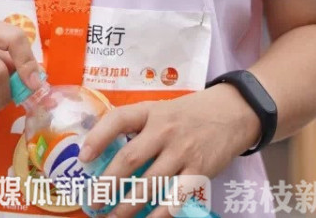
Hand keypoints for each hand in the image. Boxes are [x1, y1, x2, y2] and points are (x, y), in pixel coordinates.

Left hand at [79, 85, 260, 217]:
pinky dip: (158, 215)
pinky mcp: (199, 171)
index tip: (82, 158)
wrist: (232, 112)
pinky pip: (174, 199)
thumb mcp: (161, 109)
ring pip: (148, 184)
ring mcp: (182, 151)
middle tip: (93, 202)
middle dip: (107, 184)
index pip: (119, 119)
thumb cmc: (189, 114)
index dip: (98, 137)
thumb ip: (138, 126)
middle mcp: (164, 130)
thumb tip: (105, 151)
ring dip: (127, 206)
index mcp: (150, 111)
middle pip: (129, 159)